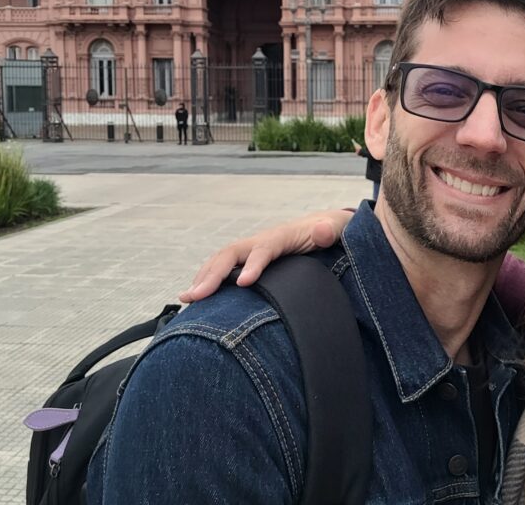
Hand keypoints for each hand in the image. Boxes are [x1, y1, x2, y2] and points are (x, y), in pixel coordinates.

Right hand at [179, 209, 354, 302]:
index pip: (264, 249)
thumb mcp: (337, 228)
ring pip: (222, 260)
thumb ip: (330, 230)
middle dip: (213, 273)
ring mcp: (252, 250)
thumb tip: (322, 230)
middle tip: (196, 296)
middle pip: (232, 254)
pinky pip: (224, 268)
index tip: (243, 283)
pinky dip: (207, 280)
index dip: (254, 264)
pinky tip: (196, 297)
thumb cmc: (331, 231)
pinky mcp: (249, 260)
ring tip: (187, 298)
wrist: (324, 226)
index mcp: (282, 237)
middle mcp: (261, 241)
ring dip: (203, 277)